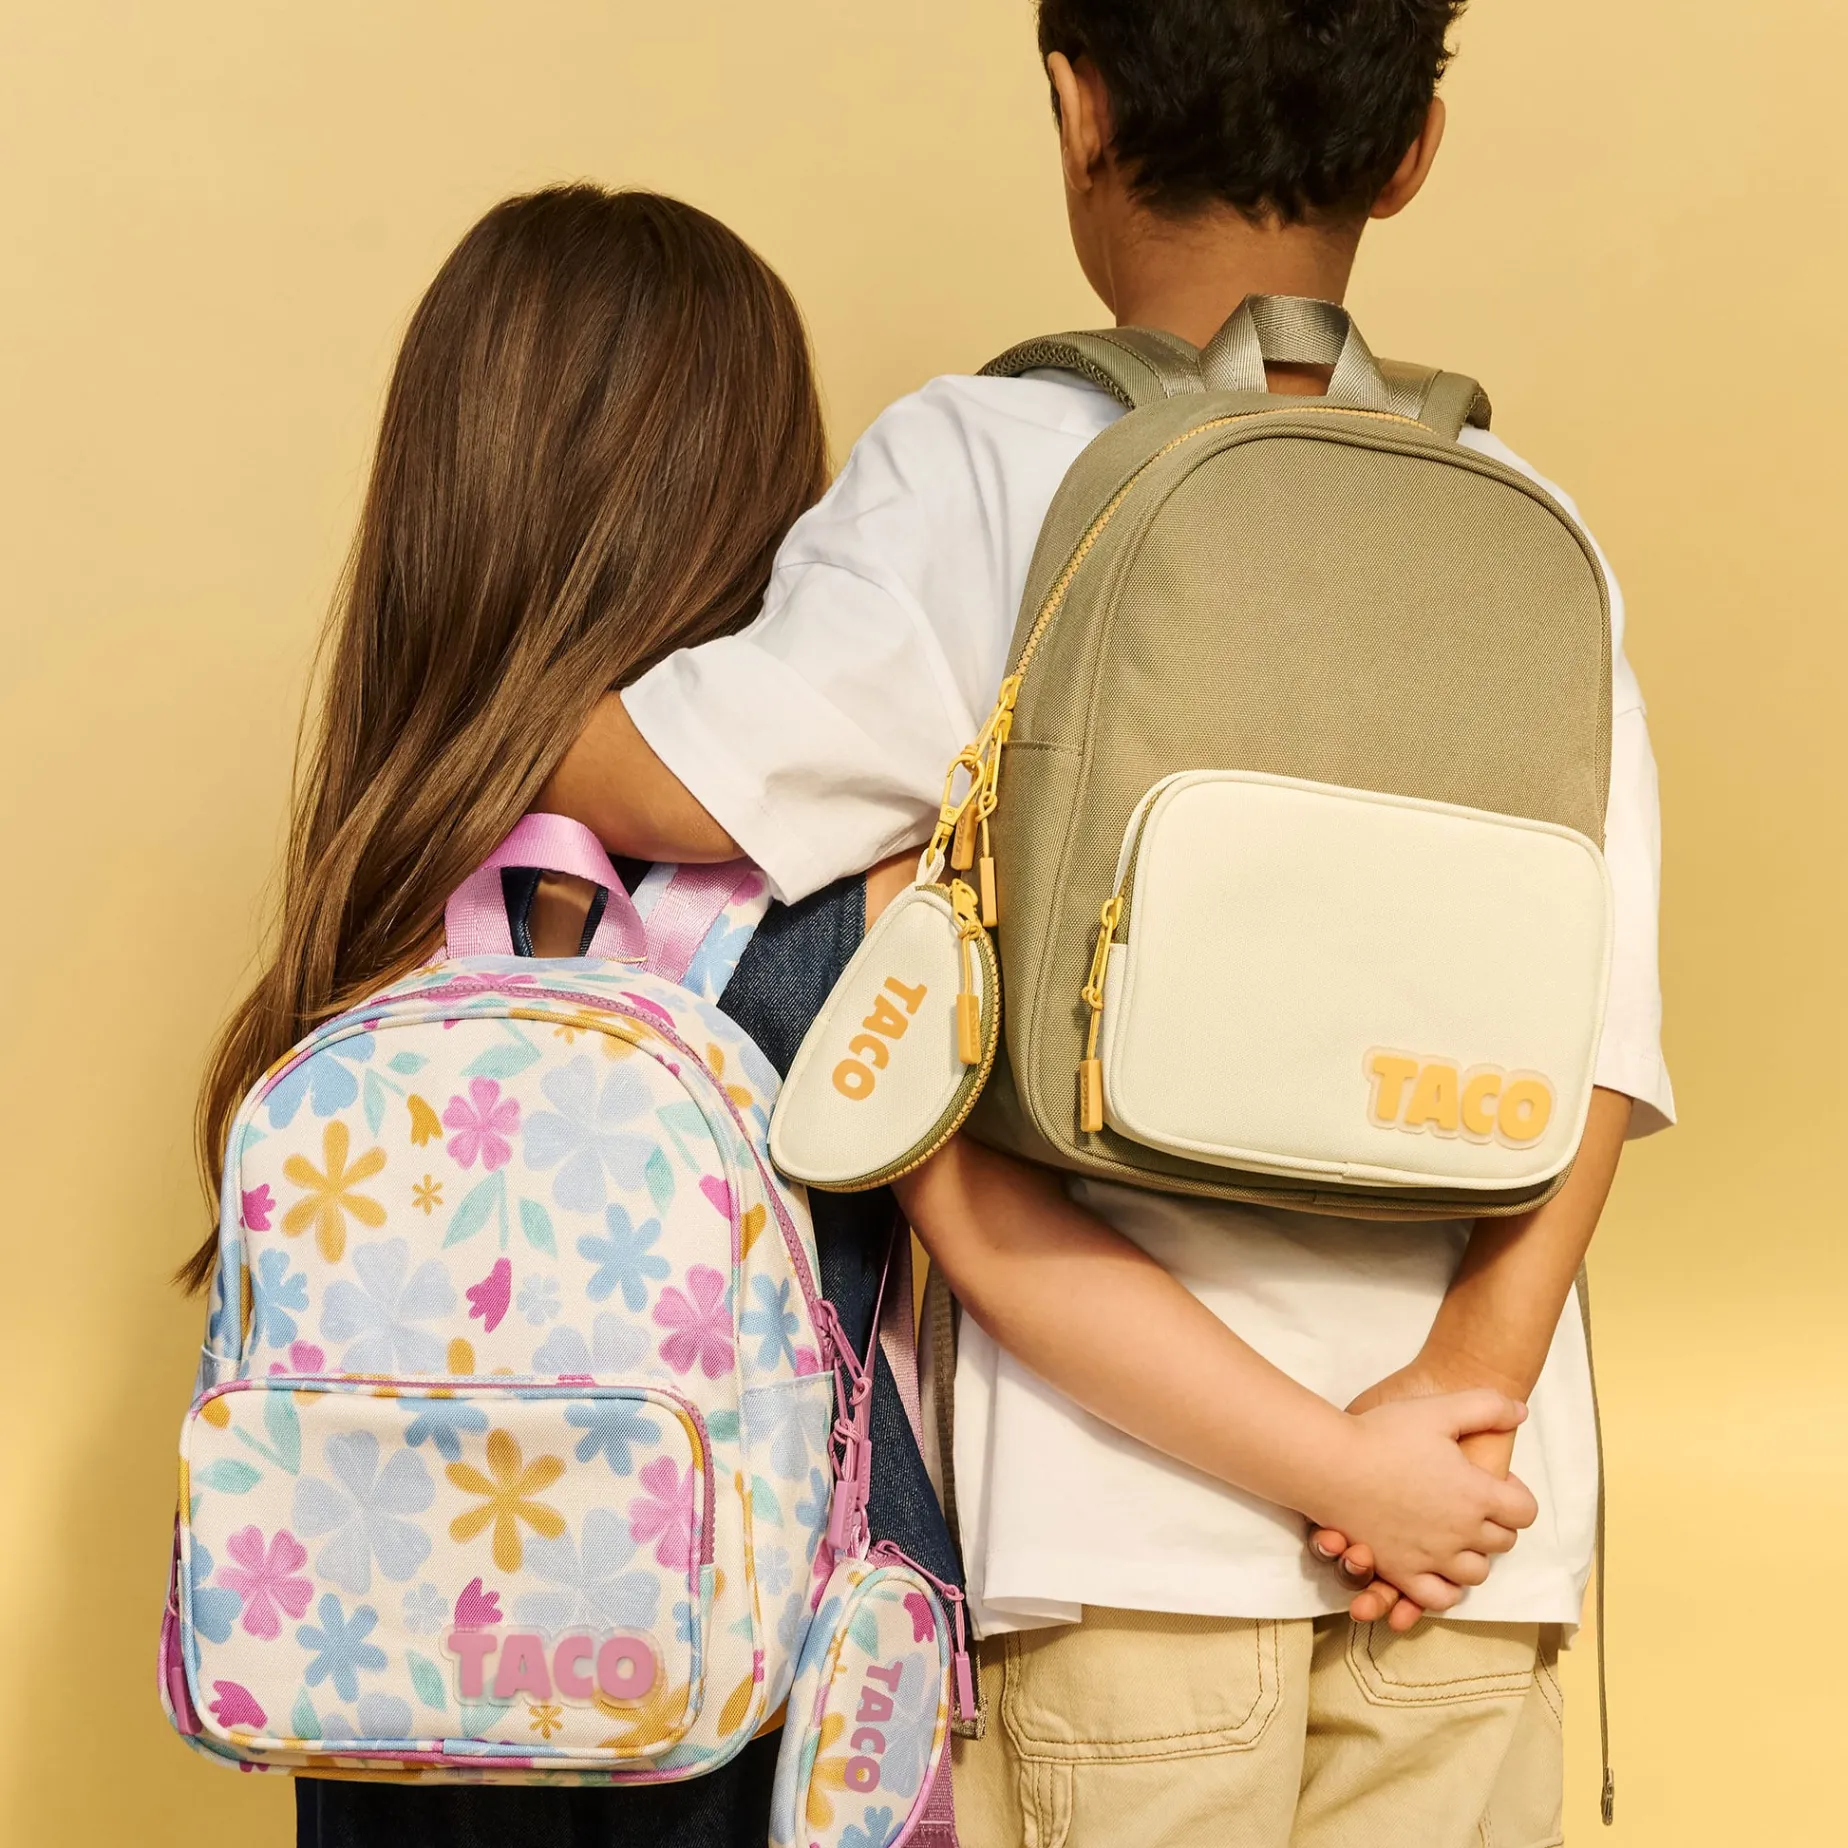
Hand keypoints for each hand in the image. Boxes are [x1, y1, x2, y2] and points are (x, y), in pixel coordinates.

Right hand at [1302, 1389, 1536, 1619]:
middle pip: (1503, 1542)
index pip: (1524, 1511)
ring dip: (1473, 1555)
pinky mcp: (1402, 1572)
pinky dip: (1445, 1588)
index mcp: (1476, 1494)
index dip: (1516, 1495)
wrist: (1330, 1461)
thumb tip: (1520, 1411)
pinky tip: (1436, 1567)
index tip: (1496, 1483)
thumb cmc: (1383, 1434)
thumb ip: (1487, 1406)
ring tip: (1455, 1534)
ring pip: (1476, 1573)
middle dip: (1496, 1523)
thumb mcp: (1439, 1408)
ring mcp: (1431, 1557)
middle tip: (1472, 1502)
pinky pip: (1439, 1597)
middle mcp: (1461, 1532)